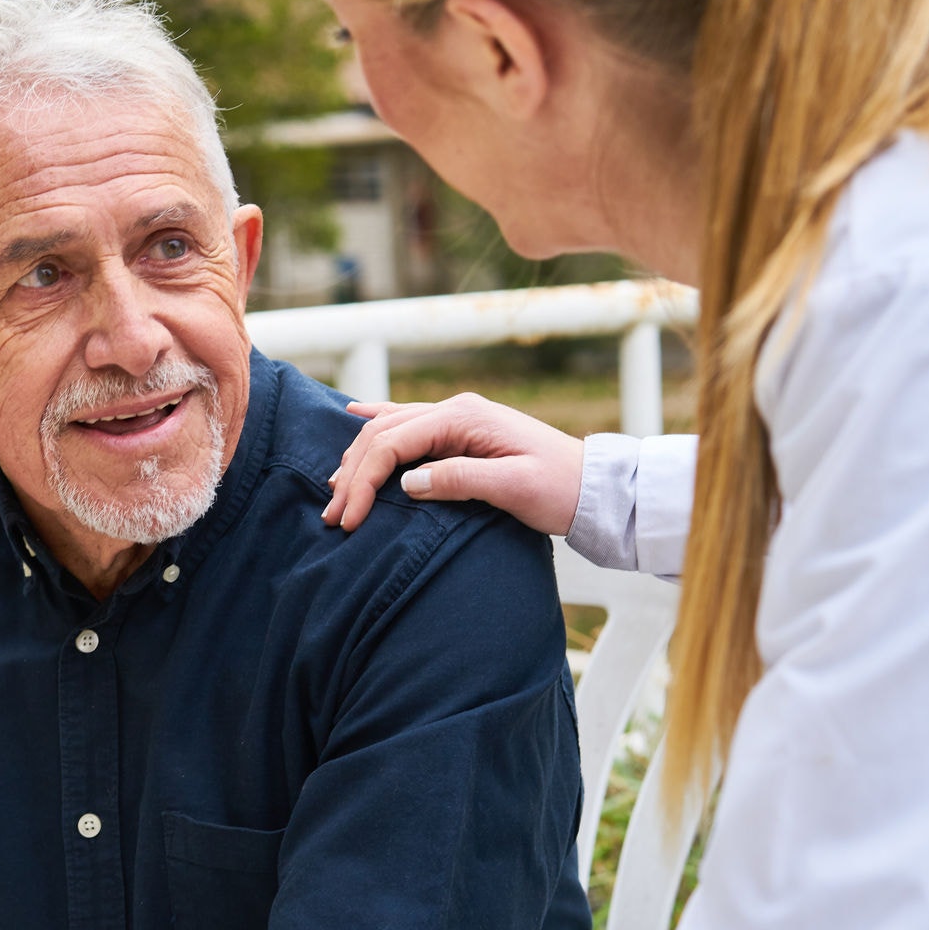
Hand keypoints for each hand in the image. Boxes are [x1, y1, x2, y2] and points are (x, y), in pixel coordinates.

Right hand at [320, 394, 584, 534]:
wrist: (594, 487)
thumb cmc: (560, 489)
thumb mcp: (514, 487)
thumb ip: (460, 479)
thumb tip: (406, 481)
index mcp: (463, 418)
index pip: (392, 443)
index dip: (364, 480)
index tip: (350, 519)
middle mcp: (455, 410)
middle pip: (382, 434)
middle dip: (352, 474)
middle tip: (334, 515)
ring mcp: (457, 418)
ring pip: (388, 428)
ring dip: (358, 458)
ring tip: (335, 491)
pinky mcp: (460, 431)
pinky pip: (406, 423)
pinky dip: (376, 425)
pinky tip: (354, 416)